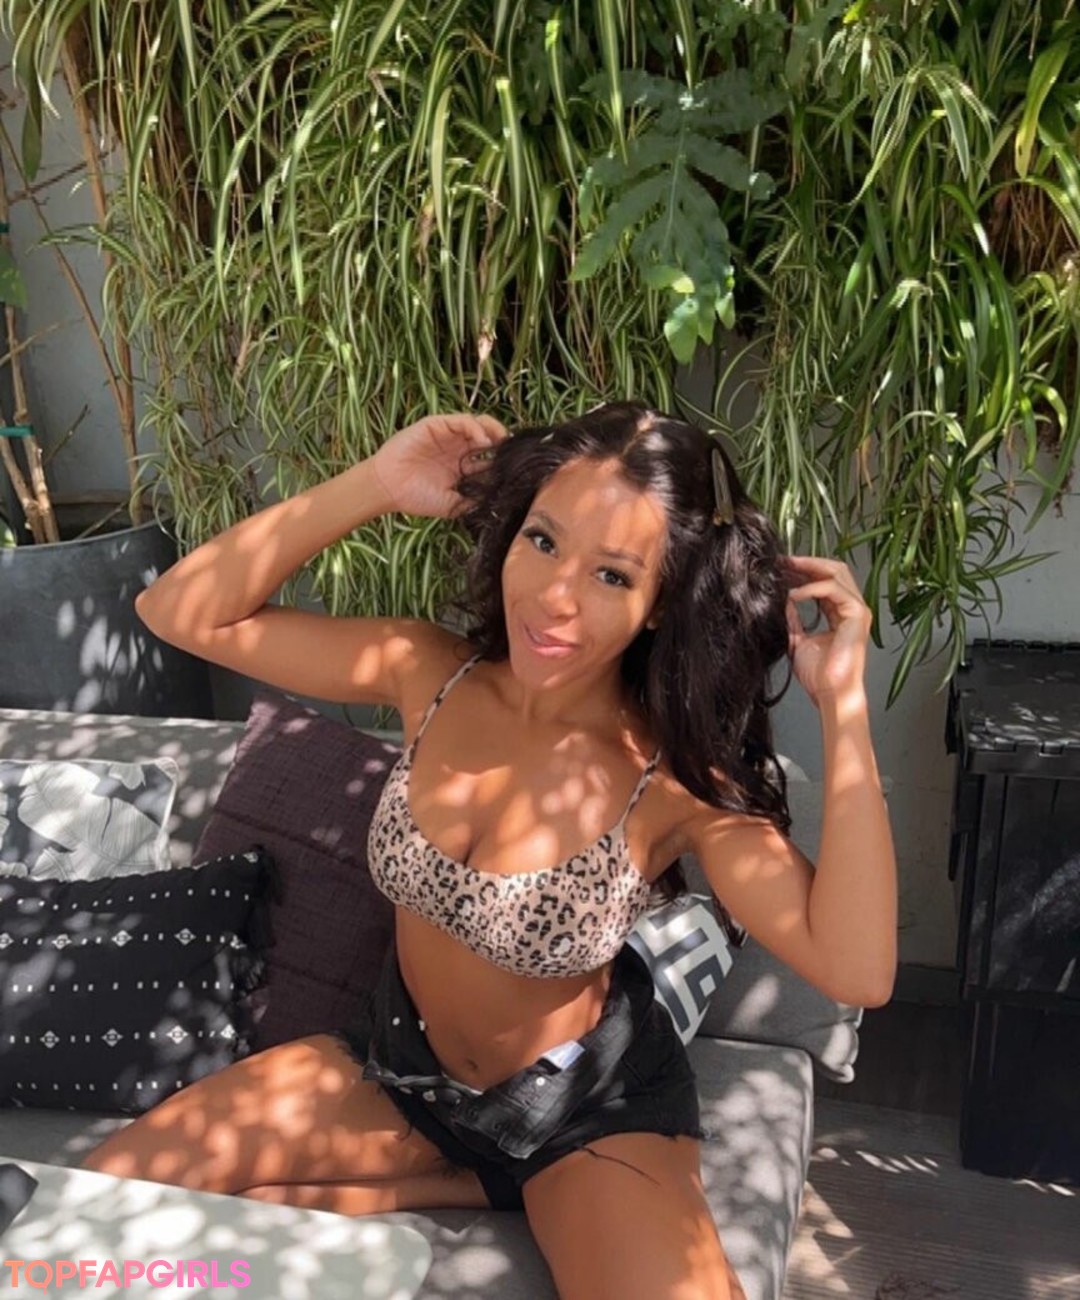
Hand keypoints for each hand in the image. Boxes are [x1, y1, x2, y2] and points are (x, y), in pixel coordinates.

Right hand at [370, 413, 507, 517]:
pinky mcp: (436, 425)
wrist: (389, 489)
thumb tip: (499, 500)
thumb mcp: (453, 505)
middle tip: (514, 451)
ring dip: (493, 430)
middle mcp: (458, 449)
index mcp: (463, 467)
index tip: (517, 467)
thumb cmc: (417, 497)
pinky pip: (460, 420)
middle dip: (503, 441)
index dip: (504, 461)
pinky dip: (475, 427)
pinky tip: (482, 440)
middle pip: (488, 437)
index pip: (489, 459)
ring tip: (501, 441)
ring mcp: (447, 436)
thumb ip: (474, 500)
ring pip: (478, 424)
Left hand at [784, 555, 872, 706]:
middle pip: (834, 570)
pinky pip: (833, 589)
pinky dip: (811, 587)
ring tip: (786, 569)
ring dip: (809, 568)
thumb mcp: (797, 640)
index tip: (780, 567)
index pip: (825, 581)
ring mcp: (857, 610)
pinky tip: (792, 594)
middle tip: (783, 560)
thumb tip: (782, 600)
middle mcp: (852, 608)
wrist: (830, 692)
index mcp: (840, 614)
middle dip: (808, 562)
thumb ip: (793, 619)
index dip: (803, 571)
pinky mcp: (857, 614)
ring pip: (837, 572)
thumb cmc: (818, 675)